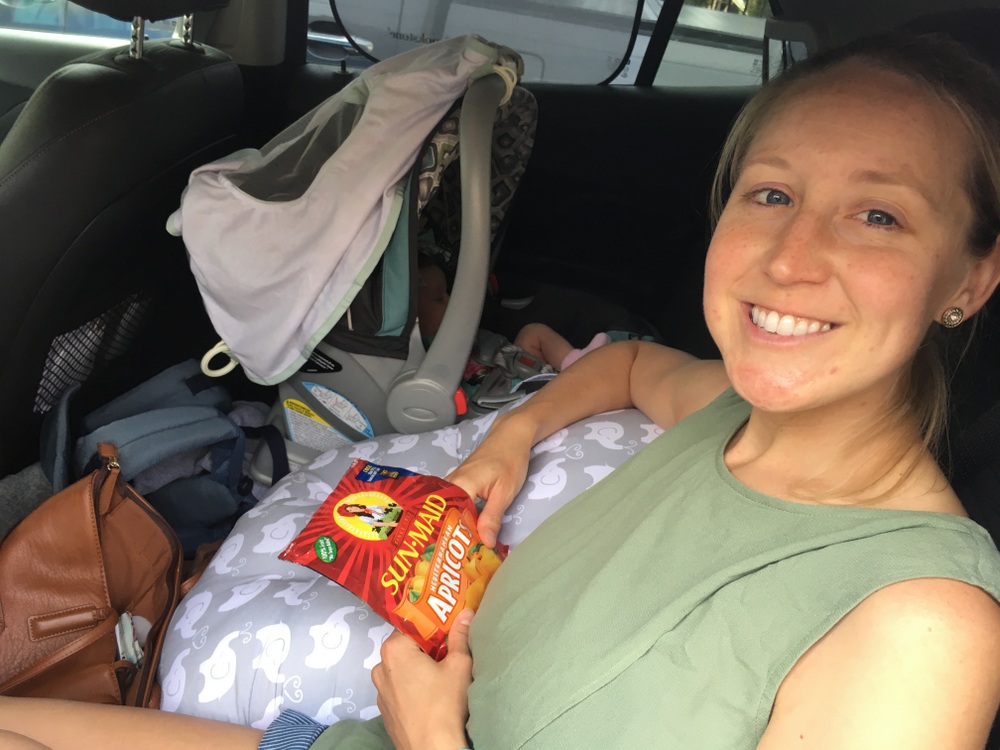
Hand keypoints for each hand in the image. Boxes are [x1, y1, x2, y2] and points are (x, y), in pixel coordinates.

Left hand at [371, 610, 474, 749]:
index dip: (431, 627)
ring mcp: (379, 691)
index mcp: (394, 650)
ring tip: (439, 677)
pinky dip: (410, 687)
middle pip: (404, 647)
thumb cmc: (445, 704)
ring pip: (400, 669)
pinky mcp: (384, 710)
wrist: (433, 749)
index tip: (447, 632)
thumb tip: (465, 612)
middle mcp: (380, 667)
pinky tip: (428, 697)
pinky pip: (397, 689)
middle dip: (425, 648)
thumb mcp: (459, 664)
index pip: (411, 625)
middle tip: (447, 653)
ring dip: (416, 669)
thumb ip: (460, 635)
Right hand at [447, 415, 533, 546]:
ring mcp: (453, 483)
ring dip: (451, 528)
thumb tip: (485, 544)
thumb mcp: (505, 492)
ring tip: (454, 551)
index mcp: (459, 486)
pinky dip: (456, 518)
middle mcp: (450, 484)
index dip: (449, 538)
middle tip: (451, 560)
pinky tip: (462, 532)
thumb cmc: (510, 460)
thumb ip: (492, 517)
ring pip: (445, 510)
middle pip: (441, 515)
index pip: (446, 518)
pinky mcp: (459, 484)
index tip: (453, 559)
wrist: (511, 436)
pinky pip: (451, 504)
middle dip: (445, 537)